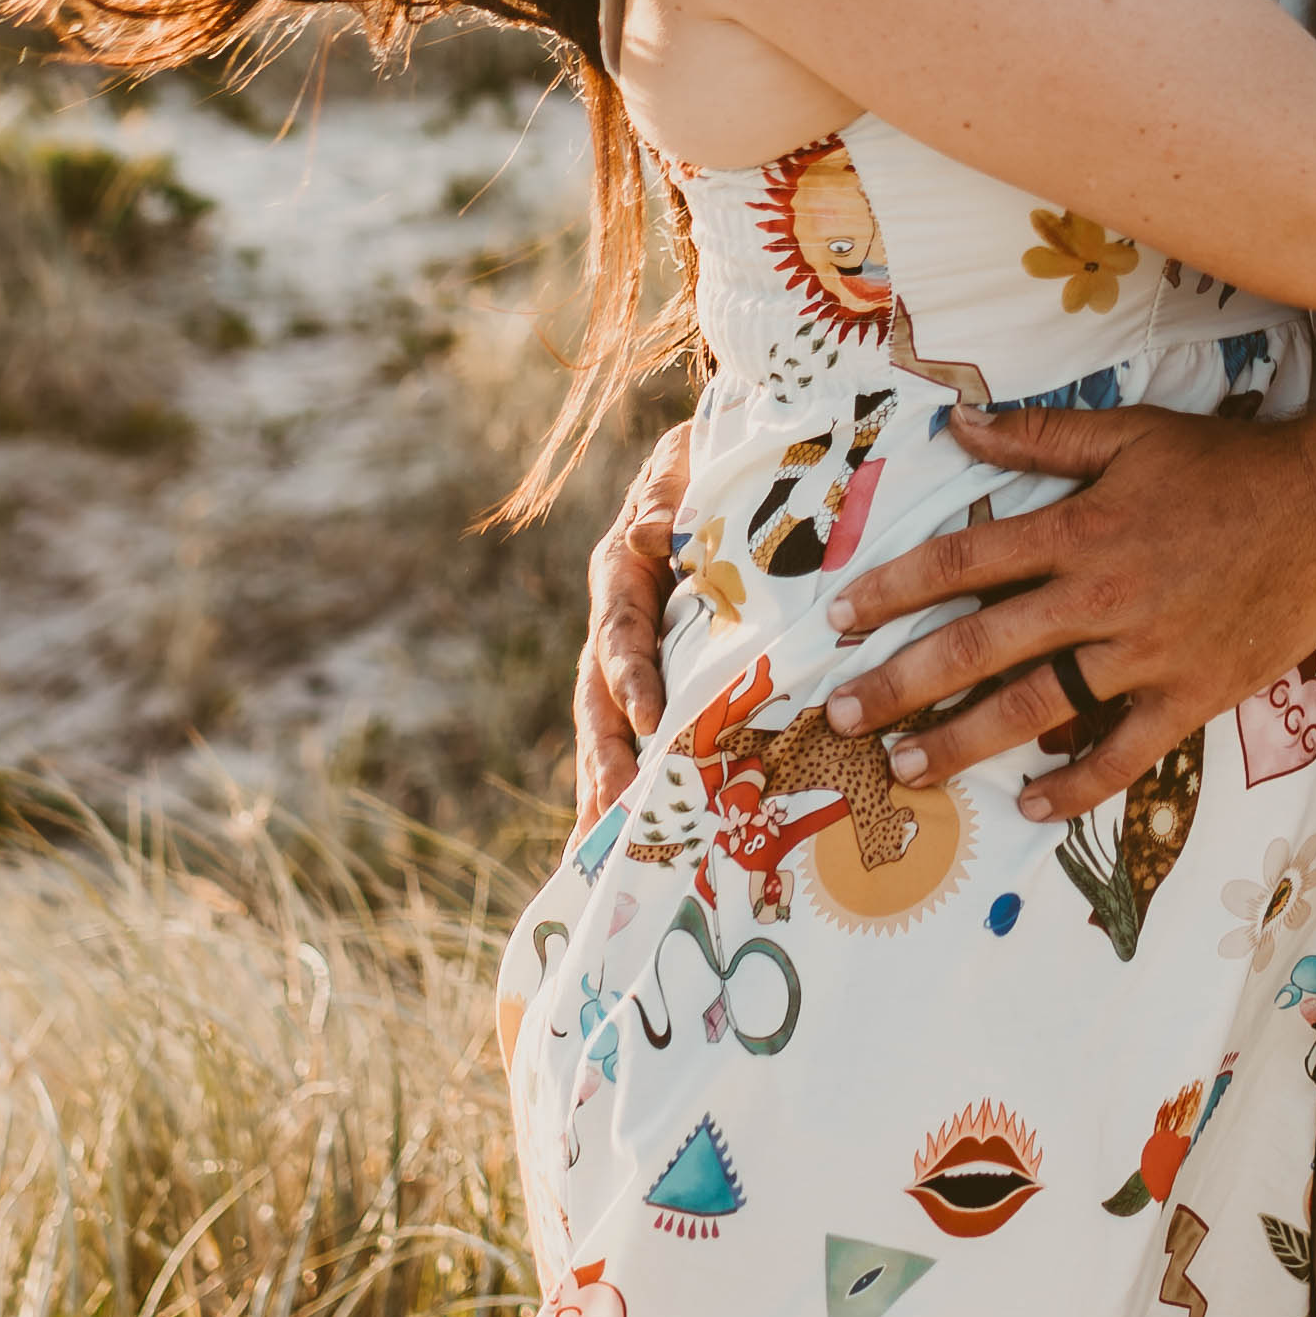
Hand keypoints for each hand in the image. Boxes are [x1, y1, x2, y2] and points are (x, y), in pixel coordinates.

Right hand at [573, 418, 694, 811]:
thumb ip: (666, 496)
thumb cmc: (707, 463)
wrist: (717, 462)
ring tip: (599, 854)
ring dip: (605, 791)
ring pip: (608, 732)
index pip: (620, 634)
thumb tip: (646, 530)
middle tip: (617, 814)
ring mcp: (632, 658)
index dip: (630, 679)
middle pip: (599, 702)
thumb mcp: (686, 466)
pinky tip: (623, 841)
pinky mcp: (657, 680)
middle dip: (605, 761)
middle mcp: (617, 624)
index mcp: (620, 575)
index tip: (647, 721)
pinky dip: (629, 787)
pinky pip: (638, 738)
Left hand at [823, 399, 1315, 827]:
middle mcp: (1100, 596)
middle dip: (900, 683)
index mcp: (1080, 529)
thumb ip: (1040, 438)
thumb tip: (957, 426)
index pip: (964, 560)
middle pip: (979, 645)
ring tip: (907, 768)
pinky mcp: (1191, 697)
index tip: (841, 619)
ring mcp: (1144, 654)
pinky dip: (1076, 786)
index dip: (895, 589)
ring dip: (962, 742)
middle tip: (842, 717)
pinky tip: (1032, 808)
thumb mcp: (1132, 433)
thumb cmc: (1227, 466)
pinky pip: (1123, 755)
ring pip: (1035, 708)